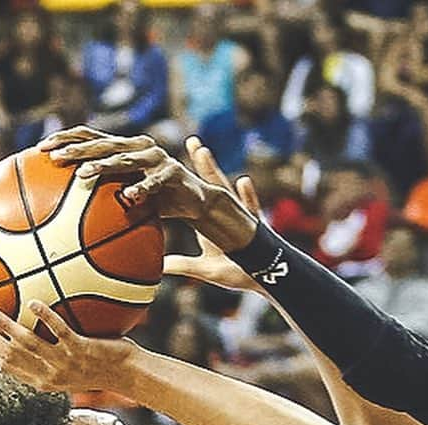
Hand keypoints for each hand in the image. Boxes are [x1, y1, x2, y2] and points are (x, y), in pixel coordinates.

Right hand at [0, 303, 134, 393]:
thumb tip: (34, 328)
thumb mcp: (73, 365)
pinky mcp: (82, 350)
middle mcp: (52, 375)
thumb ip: (52, 353)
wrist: (130, 374)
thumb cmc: (103, 367)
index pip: (7, 367)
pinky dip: (44, 316)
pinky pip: (59, 330)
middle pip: (10, 356)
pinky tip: (32, 302)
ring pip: (28, 345)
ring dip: (6, 327)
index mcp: (45, 381)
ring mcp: (67, 363)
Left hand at [40, 126, 209, 219]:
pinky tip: (129, 197)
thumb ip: (103, 199)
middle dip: (76, 149)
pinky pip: (154, 181)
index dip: (64, 138)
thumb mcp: (127, 198)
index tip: (40, 149)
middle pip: (101, 142)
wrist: (195, 202)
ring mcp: (155, 157)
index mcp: (123, 148)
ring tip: (83, 174)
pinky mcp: (172, 171)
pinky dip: (142, 188)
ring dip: (102, 165)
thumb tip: (66, 219)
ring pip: (124, 158)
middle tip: (55, 158)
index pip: (88, 135)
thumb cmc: (156, 203)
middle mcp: (137, 146)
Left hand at [163, 140, 262, 291]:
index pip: (193, 198)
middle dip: (202, 165)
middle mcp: (225, 216)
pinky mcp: (257, 228)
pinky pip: (252, 210)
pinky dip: (247, 196)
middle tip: (191, 141)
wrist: (267, 280)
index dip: (182, 182)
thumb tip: (160, 266)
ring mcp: (241, 219)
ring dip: (213, 172)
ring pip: (225, 191)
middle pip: (210, 185)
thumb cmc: (238, 274)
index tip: (170, 165)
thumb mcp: (207, 269)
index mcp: (211, 223)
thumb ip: (184, 265)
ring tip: (202, 152)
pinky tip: (243, 181)